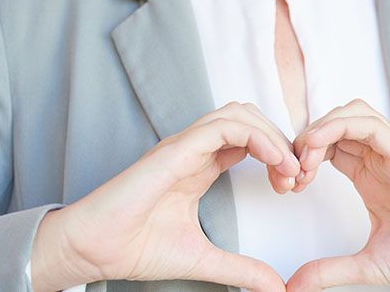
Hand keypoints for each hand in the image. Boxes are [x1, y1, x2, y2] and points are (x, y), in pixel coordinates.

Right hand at [31, 102, 299, 291]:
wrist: (92, 251)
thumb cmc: (134, 248)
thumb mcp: (203, 258)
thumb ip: (240, 268)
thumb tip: (275, 287)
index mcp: (200, 167)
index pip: (249, 141)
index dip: (277, 156)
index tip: (293, 186)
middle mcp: (194, 151)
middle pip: (249, 120)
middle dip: (281, 141)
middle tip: (297, 176)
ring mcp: (183, 146)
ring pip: (239, 114)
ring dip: (272, 136)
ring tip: (289, 169)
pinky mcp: (174, 150)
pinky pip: (223, 127)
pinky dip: (255, 137)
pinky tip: (273, 161)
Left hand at [287, 99, 389, 291]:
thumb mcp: (366, 265)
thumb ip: (328, 270)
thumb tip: (291, 286)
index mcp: (368, 177)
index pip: (325, 147)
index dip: (298, 158)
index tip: (285, 187)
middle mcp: (378, 160)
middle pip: (332, 125)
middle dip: (302, 142)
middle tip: (288, 174)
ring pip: (349, 114)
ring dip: (318, 129)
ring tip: (303, 162)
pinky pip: (369, 124)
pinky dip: (337, 126)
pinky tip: (317, 148)